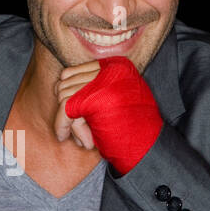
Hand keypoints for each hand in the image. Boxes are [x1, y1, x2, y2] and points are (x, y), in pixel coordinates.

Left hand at [59, 56, 162, 174]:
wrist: (149, 145)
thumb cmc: (133, 127)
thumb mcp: (116, 99)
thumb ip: (96, 88)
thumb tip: (61, 82)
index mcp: (116, 65)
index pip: (72, 72)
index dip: (65, 95)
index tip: (68, 114)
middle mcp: (108, 70)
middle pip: (66, 85)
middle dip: (66, 110)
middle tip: (75, 131)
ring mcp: (101, 83)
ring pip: (64, 98)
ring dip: (67, 122)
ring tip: (82, 138)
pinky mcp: (95, 99)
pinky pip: (64, 110)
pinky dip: (60, 125)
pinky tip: (64, 137)